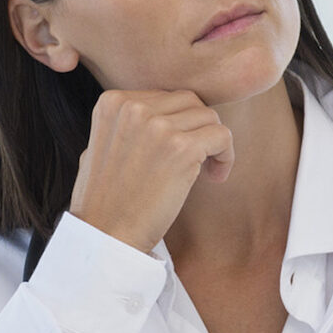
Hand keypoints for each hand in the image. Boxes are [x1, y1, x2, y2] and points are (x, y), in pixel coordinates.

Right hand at [69, 89, 234, 252]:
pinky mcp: (182, 148)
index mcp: (113, 102)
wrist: (106, 236)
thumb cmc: (108, 197)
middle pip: (191, 102)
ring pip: (210, 117)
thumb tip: (166, 108)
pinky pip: (223, 136)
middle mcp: (133, 108)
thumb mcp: (105, 144)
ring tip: (205, 170)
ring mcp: (158, 127)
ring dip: (213, 143)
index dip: (180, 122)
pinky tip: (215, 176)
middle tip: (198, 157)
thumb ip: (131, 121)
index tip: (178, 149)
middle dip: (199, 128)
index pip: (167, 97)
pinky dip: (226, 155)